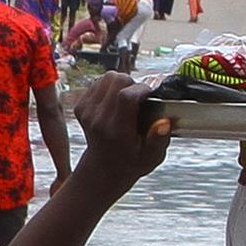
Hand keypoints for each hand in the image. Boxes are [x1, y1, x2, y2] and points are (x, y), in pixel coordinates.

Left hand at [70, 74, 173, 189]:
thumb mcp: (152, 156)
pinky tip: (116, 101)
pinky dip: (110, 86)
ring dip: (121, 83)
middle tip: (140, 98)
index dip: (142, 89)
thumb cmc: (132, 161)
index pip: (126, 96)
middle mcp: (98, 119)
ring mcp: (86, 111)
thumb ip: (159, 139)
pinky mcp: (80, 106)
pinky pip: (99, 82)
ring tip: (129, 99)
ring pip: (107, 77)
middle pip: (116, 80)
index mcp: (117, 131)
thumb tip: (165, 122)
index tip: (150, 95)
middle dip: (133, 83)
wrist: (103, 168)